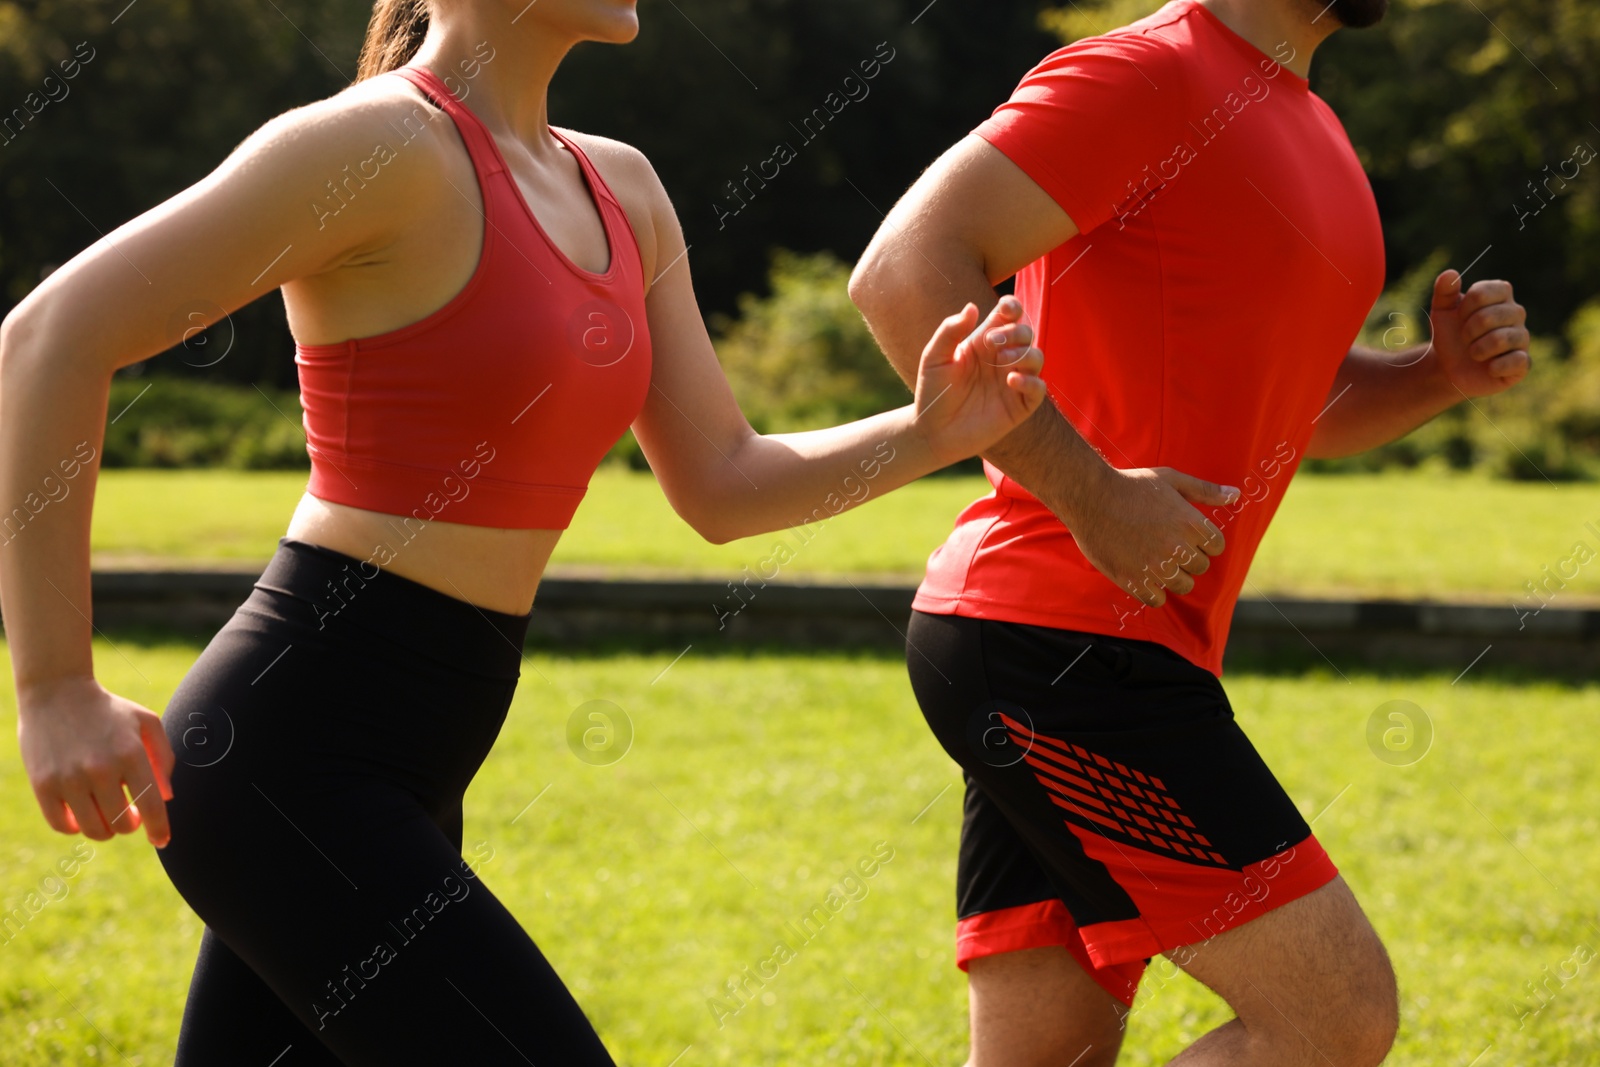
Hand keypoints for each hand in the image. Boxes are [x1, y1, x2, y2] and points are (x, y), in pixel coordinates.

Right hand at [17, 675, 174, 847]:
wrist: (57, 692)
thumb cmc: (109, 710)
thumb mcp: (147, 722)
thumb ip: (163, 758)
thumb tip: (166, 798)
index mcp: (131, 754)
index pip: (150, 806)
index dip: (159, 829)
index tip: (162, 840)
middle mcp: (100, 769)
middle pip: (122, 824)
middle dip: (130, 825)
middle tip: (128, 814)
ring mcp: (69, 778)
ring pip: (94, 830)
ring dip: (105, 828)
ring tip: (106, 814)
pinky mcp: (43, 784)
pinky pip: (62, 825)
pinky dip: (75, 826)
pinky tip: (81, 812)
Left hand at [911, 296, 1046, 467]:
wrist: (932, 431)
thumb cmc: (932, 392)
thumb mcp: (934, 358)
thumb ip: (950, 331)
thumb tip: (972, 307)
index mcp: (984, 342)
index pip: (1007, 316)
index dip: (1012, 307)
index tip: (1005, 308)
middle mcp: (1002, 359)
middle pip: (1026, 333)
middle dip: (1016, 331)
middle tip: (992, 342)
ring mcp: (1012, 382)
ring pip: (1036, 357)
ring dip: (1025, 353)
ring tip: (1004, 360)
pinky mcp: (1019, 406)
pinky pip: (1038, 389)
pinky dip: (1031, 381)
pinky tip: (1012, 380)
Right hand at [1066, 466, 1240, 607]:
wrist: (1089, 496)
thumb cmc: (1131, 485)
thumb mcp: (1170, 479)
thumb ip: (1205, 490)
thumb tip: (1236, 495)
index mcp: (1190, 523)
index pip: (1217, 546)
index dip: (1203, 541)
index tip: (1185, 534)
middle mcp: (1177, 547)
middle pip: (1200, 567)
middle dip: (1188, 558)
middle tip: (1166, 545)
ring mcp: (1155, 567)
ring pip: (1183, 586)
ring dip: (1173, 576)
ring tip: (1155, 561)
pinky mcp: (1134, 581)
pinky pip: (1157, 600)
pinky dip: (1152, 592)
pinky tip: (1142, 575)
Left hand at [1427, 270, 1529, 397]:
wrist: (1449, 366)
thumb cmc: (1450, 333)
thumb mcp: (1442, 311)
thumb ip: (1444, 291)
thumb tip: (1450, 273)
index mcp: (1500, 294)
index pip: (1480, 293)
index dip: (1463, 309)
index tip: (1460, 317)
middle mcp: (1516, 312)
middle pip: (1487, 317)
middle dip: (1467, 332)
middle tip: (1465, 338)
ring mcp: (1522, 337)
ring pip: (1500, 339)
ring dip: (1476, 350)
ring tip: (1474, 353)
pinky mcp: (1523, 362)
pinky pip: (1517, 361)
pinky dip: (1496, 366)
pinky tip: (1489, 367)